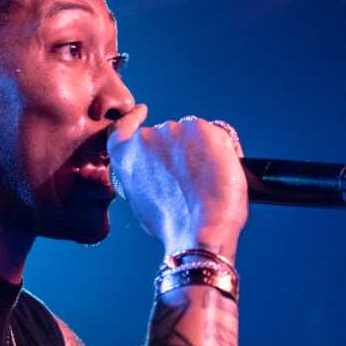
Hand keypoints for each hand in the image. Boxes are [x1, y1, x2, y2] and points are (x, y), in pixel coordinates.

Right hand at [108, 110, 247, 258]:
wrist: (199, 232)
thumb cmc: (175, 227)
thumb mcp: (144, 204)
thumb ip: (145, 179)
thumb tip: (161, 172)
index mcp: (126, 159)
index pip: (122, 130)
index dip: (132, 120)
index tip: (141, 113)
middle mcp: (146, 138)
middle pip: (166, 135)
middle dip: (180, 151)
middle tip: (195, 179)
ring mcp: (173, 131)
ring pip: (191, 134)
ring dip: (200, 150)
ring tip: (208, 183)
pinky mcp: (200, 129)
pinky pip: (215, 133)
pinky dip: (221, 149)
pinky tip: (222, 170)